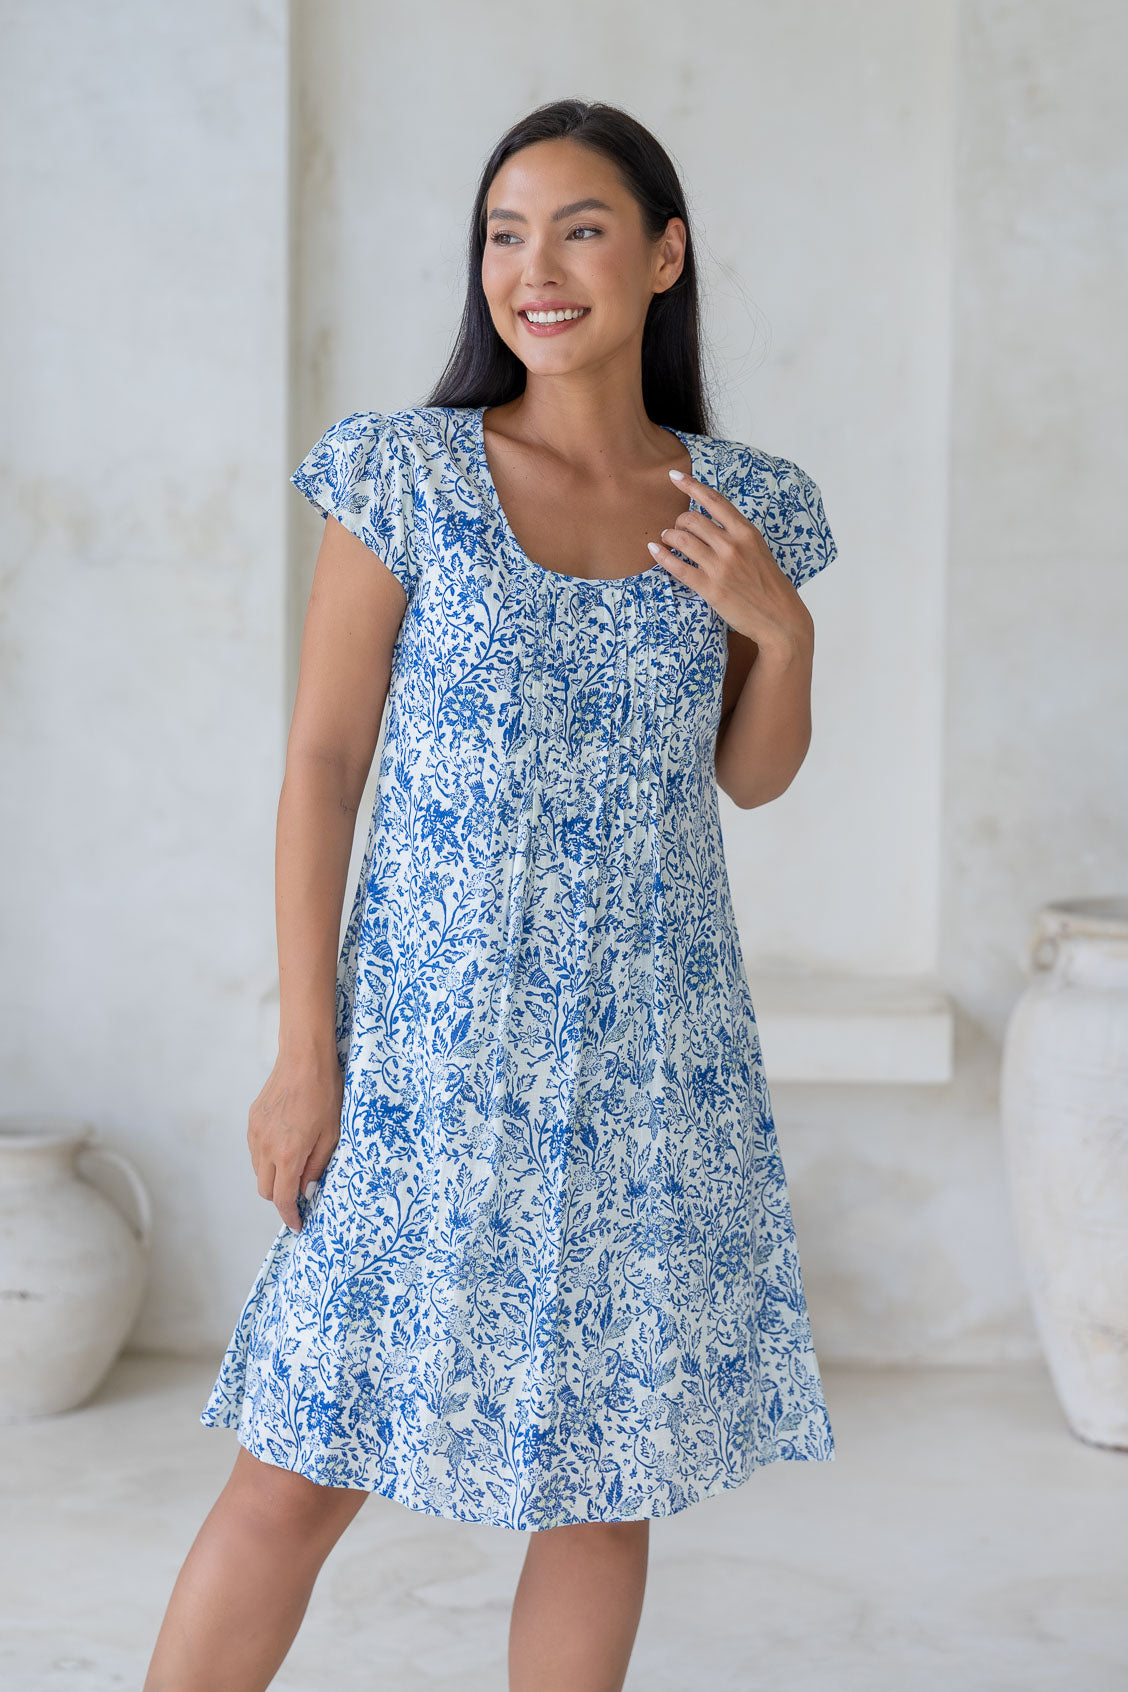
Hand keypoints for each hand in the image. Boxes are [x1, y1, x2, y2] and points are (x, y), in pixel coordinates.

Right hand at [247, 1048, 342, 1230]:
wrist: (304, 1058)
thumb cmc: (325, 1094)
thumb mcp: (332, 1134)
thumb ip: (317, 1166)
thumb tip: (306, 1188)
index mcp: (287, 1154)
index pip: (282, 1198)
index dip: (290, 1216)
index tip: (298, 1224)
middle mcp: (265, 1147)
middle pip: (265, 1190)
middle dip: (281, 1198)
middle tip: (301, 1192)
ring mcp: (255, 1133)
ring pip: (258, 1171)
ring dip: (274, 1176)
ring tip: (296, 1164)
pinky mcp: (252, 1120)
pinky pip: (256, 1150)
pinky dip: (268, 1157)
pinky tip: (286, 1144)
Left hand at [648, 471, 811, 651]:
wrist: (780, 619)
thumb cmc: (770, 586)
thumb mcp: (759, 551)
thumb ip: (737, 536)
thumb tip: (711, 525)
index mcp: (747, 532)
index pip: (714, 501)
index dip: (690, 486)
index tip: (673, 476)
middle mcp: (733, 545)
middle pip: (692, 519)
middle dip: (678, 522)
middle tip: (675, 529)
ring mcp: (721, 567)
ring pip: (682, 539)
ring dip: (668, 536)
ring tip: (665, 540)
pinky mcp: (710, 588)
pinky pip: (678, 567)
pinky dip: (663, 556)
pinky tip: (654, 551)